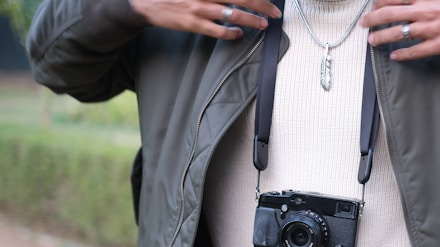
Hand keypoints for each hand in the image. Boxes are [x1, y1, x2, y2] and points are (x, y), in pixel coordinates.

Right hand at [130, 0, 282, 39]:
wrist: (147, 1)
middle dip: (262, 5)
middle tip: (275, 12)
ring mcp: (200, 8)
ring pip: (233, 14)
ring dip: (252, 20)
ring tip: (263, 24)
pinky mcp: (193, 23)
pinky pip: (218, 31)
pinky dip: (231, 33)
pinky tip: (238, 34)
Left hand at [359, 0, 439, 60]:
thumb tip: (418, 1)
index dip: (381, 1)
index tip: (374, 5)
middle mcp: (428, 10)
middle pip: (390, 13)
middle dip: (372, 19)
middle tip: (364, 24)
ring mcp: (433, 29)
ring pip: (398, 33)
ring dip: (381, 37)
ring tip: (372, 41)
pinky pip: (415, 51)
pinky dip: (402, 54)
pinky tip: (394, 56)